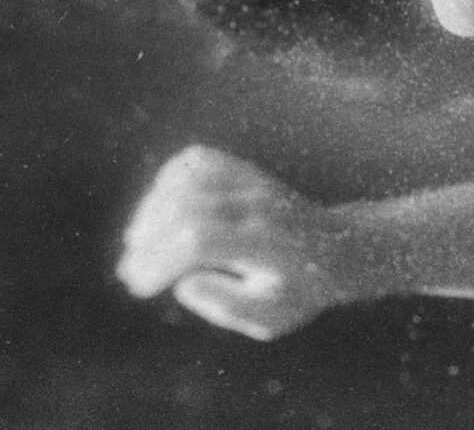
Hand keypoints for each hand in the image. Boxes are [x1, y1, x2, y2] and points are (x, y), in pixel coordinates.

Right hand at [118, 145, 356, 339]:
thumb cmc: (301, 291)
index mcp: (266, 243)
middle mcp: (257, 205)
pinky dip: (168, 181)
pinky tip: (159, 209)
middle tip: (130, 273)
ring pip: (186, 180)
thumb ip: (226, 306)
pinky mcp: (245, 171)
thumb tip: (183, 282)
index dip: (159, 262)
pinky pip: (197, 160)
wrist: (338, 249)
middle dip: (147, 242)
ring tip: (138, 245)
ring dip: (150, 211)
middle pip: (184, 208)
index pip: (197, 240)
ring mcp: (251, 183)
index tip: (140, 288)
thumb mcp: (272, 317)